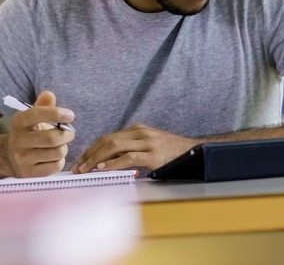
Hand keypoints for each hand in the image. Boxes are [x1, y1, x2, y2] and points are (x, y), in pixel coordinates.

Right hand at [7, 91, 75, 177]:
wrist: (8, 156)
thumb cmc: (28, 132)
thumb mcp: (33, 117)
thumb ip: (43, 105)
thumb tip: (49, 94)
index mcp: (19, 122)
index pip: (36, 114)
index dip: (56, 113)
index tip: (70, 115)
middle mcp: (19, 141)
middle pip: (52, 138)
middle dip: (67, 134)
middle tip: (70, 132)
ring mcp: (23, 159)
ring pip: (57, 153)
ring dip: (64, 147)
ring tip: (60, 145)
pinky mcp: (29, 174)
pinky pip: (56, 166)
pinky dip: (60, 160)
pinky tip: (54, 157)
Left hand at [72, 124, 196, 173]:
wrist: (191, 151)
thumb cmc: (168, 151)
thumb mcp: (148, 145)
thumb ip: (130, 149)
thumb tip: (106, 162)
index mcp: (137, 129)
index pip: (107, 137)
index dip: (91, 149)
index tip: (80, 162)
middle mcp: (140, 133)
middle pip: (107, 140)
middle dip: (89, 154)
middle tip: (77, 167)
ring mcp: (146, 142)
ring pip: (114, 146)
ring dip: (95, 159)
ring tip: (84, 170)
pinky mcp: (152, 154)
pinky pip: (128, 157)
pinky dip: (112, 163)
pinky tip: (102, 169)